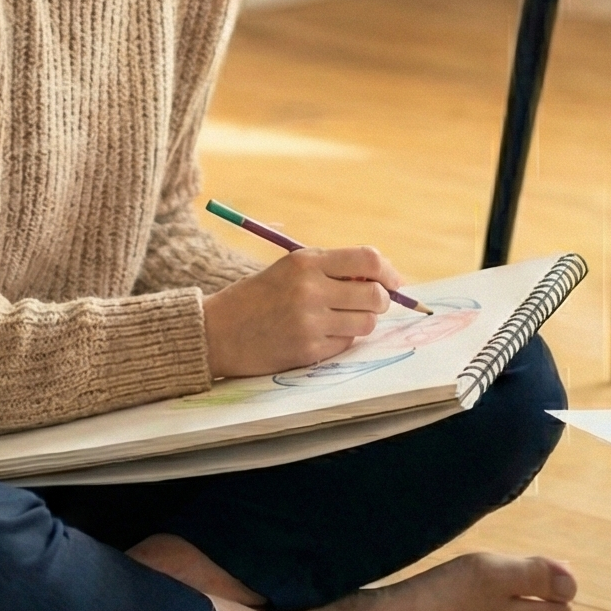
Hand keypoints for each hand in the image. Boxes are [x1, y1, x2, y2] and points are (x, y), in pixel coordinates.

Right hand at [202, 245, 400, 379]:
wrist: (217, 331)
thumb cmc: (258, 296)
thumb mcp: (290, 268)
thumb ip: (332, 268)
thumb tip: (383, 279)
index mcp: (306, 261)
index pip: (368, 259)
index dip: (389, 272)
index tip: (394, 282)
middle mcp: (310, 289)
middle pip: (375, 295)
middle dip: (381, 301)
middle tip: (371, 304)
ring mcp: (309, 322)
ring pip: (365, 323)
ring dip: (361, 322)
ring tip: (340, 320)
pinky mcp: (307, 350)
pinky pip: (346, 345)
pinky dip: (341, 340)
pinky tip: (320, 335)